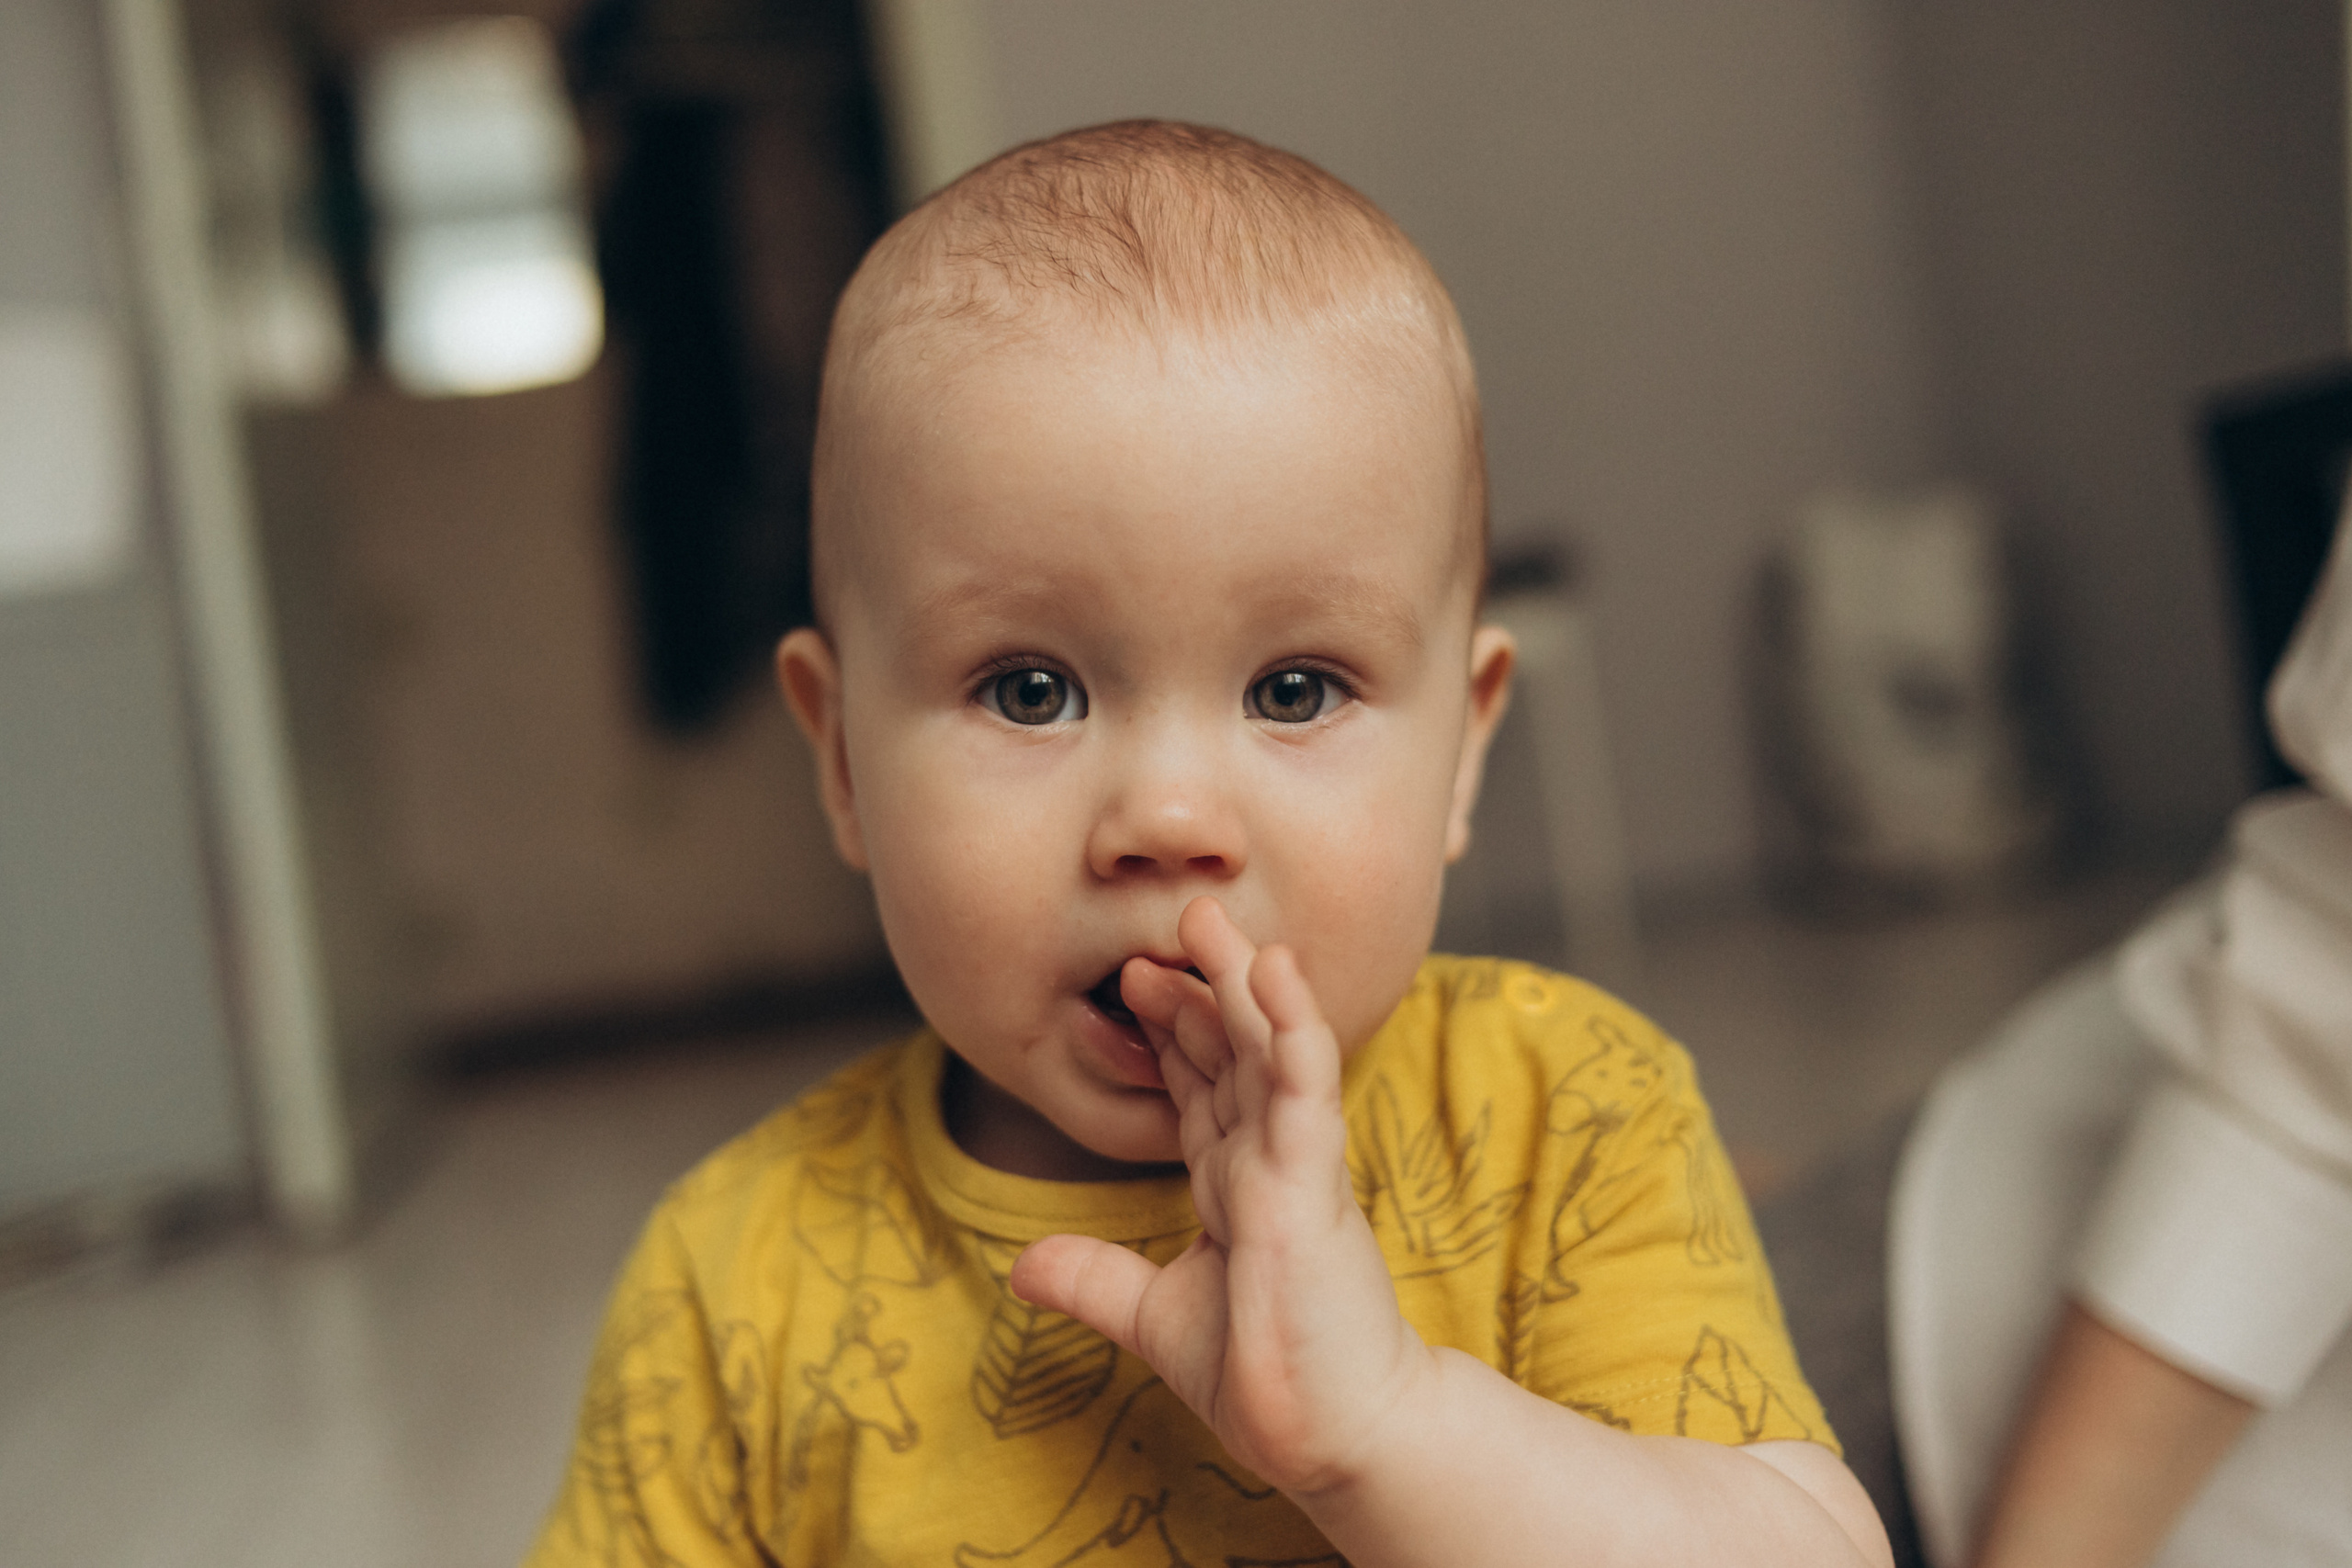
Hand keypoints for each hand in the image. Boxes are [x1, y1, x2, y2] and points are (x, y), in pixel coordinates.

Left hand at [1009, 896, 1430, 1494]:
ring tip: (1218, 919)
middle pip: (1232, 1051)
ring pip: (1268, 1050)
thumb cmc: (1265, 1377)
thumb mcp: (1156, 1317)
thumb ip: (1096, 1281)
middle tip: (1180, 915)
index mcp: (1234, 1185)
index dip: (1174, 1029)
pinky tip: (1276, 972)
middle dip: (1205, 983)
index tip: (1136, 975)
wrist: (1325, 1437)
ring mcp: (1293, 1167)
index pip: (1201, 1087)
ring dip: (1246, 980)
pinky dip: (1292, 1027)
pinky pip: (1303, 1090)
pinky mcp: (1314, 1185)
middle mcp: (1265, 1162)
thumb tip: (1021, 1267)